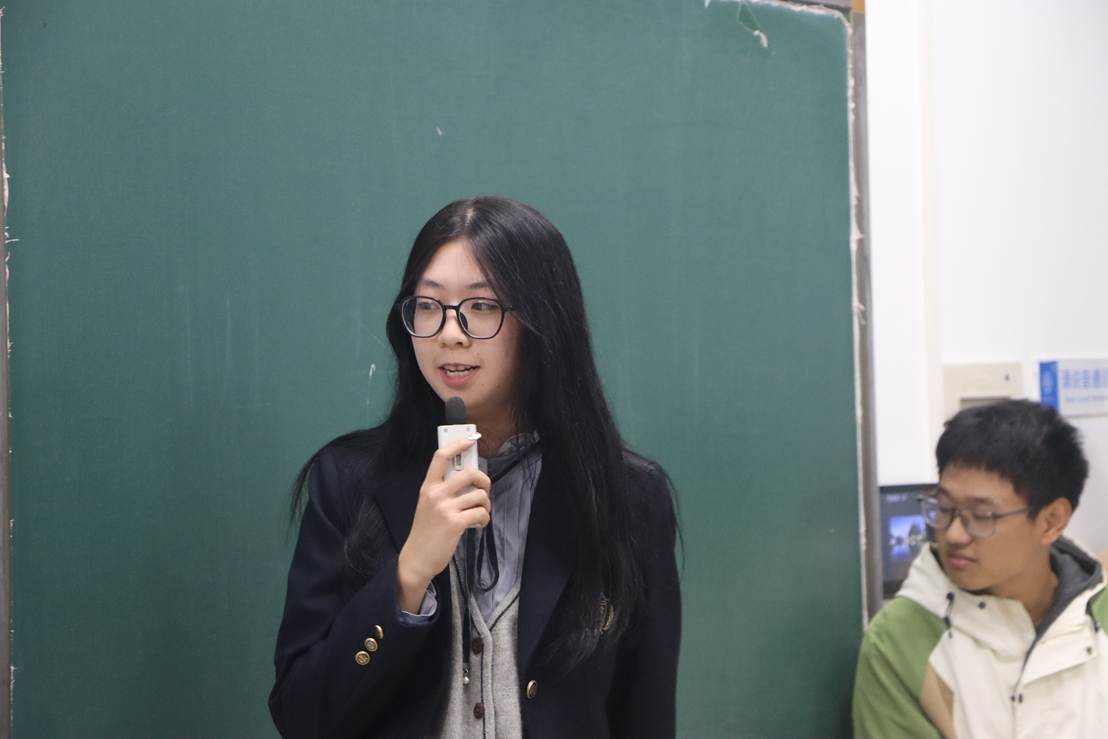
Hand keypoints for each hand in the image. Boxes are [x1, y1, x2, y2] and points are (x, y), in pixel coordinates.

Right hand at [396, 438, 490, 611]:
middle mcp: (436, 494)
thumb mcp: (428, 504)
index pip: (441, 457)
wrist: (417, 558)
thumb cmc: (426, 531)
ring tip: (479, 514)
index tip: (471, 438)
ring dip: (485, 505)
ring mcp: (445, 508)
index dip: (458, 444)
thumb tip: (469, 477)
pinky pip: (481, 513)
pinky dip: (484, 519)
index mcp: (428, 487)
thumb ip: (444, 490)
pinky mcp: (455, 523)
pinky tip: (478, 525)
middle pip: (469, 473)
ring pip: (480, 495)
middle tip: (483, 491)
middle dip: (484, 481)